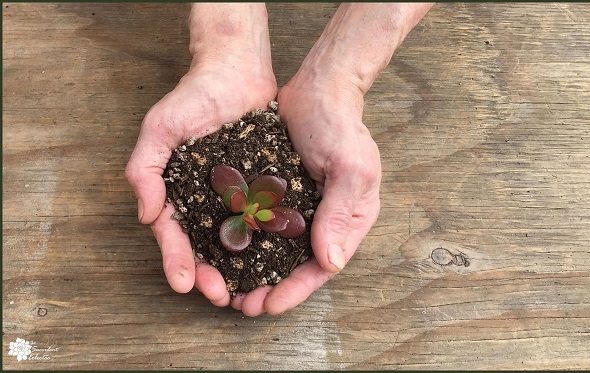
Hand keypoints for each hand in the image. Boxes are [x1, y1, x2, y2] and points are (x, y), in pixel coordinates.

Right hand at [126, 60, 276, 305]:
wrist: (237, 70)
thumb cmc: (193, 97)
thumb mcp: (159, 128)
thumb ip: (144, 169)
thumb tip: (146, 215)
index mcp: (178, 192)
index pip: (174, 235)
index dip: (177, 260)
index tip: (184, 283)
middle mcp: (207, 199)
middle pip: (206, 247)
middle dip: (211, 275)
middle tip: (222, 298)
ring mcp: (236, 195)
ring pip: (238, 241)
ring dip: (241, 270)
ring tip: (249, 293)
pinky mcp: (263, 186)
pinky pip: (266, 218)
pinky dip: (269, 243)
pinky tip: (277, 262)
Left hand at [230, 73, 381, 315]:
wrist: (318, 88)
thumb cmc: (341, 126)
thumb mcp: (351, 169)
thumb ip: (341, 214)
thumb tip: (331, 263)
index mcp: (348, 220)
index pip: (323, 267)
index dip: (296, 290)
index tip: (268, 306)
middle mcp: (323, 219)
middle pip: (296, 265)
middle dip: (270, 288)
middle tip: (241, 306)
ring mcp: (298, 207)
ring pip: (274, 250)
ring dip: (252, 271)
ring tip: (226, 287)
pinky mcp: (276, 192)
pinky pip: (259, 222)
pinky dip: (244, 240)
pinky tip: (222, 250)